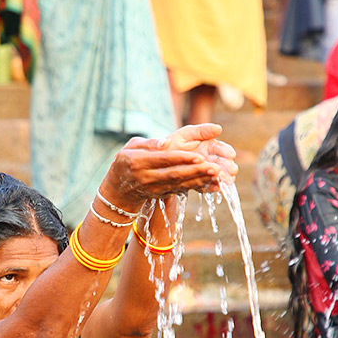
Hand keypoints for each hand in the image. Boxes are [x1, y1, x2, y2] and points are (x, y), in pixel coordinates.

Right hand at [103, 123, 237, 208]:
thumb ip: (148, 143)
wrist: (119, 188)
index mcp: (138, 162)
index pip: (163, 160)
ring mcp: (155, 189)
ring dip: (200, 180)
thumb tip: (165, 143)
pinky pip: (181, 190)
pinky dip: (196, 186)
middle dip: (196, 172)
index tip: (199, 157)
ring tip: (218, 175)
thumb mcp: (131, 146)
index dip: (181, 159)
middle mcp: (147, 178)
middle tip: (216, 168)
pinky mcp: (162, 194)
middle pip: (175, 174)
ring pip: (180, 184)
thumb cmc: (127, 160)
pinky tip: (211, 182)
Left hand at [157, 123, 237, 182]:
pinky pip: (206, 186)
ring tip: (227, 181)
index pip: (221, 148)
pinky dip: (212, 187)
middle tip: (232, 170)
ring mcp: (204, 172)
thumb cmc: (174, 143)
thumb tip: (219, 128)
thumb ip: (202, 131)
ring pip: (217, 175)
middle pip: (222, 163)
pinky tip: (217, 188)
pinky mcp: (198, 182)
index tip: (231, 154)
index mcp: (209, 146)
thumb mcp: (186, 134)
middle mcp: (209, 159)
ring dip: (223, 178)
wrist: (159, 159)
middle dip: (228, 167)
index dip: (226, 151)